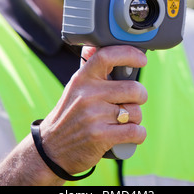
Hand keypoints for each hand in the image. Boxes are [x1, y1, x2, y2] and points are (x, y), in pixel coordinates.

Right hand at [39, 44, 147, 176]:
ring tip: (124, 120)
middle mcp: (88, 94)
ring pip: (135, 112)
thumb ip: (89, 69)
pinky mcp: (100, 137)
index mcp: (83, 78)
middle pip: (132, 88)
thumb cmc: (69, 114)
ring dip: (136, 118)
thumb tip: (93, 45)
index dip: (129, 54)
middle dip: (140, 96)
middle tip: (132, 101)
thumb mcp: (74, 87)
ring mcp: (94, 116)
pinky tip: (132, 133)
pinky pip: (135, 132)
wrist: (52, 148)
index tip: (142, 59)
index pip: (106, 56)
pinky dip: (139, 134)